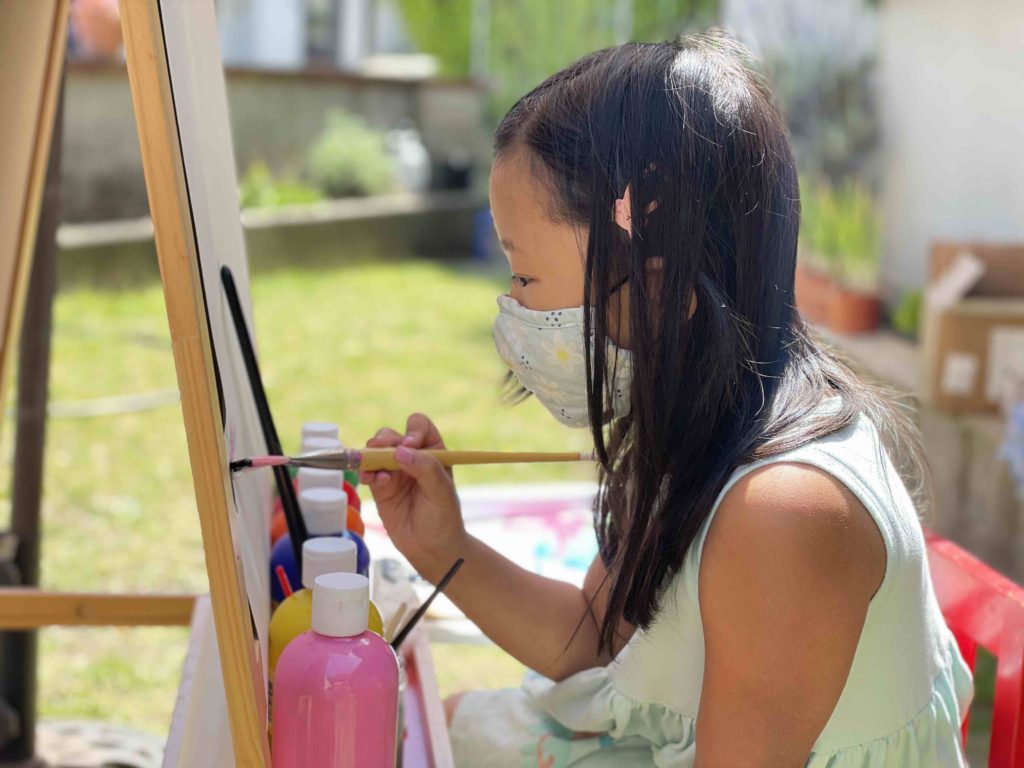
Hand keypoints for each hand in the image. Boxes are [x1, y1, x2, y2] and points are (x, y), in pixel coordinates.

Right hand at [360, 413, 466, 581]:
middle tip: (386, 453)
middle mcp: (412, 457)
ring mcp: (394, 471)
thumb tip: (400, 450)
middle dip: (385, 440)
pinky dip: (366, 473)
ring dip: (372, 454)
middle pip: (392, 435)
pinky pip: (368, 472)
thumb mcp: (441, 491)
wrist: (432, 548)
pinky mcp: (381, 487)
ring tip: (375, 469)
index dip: (412, 432)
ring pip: (376, 451)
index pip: (419, 427)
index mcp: (433, 451)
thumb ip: (425, 468)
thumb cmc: (444, 517)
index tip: (410, 445)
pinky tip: (374, 482)